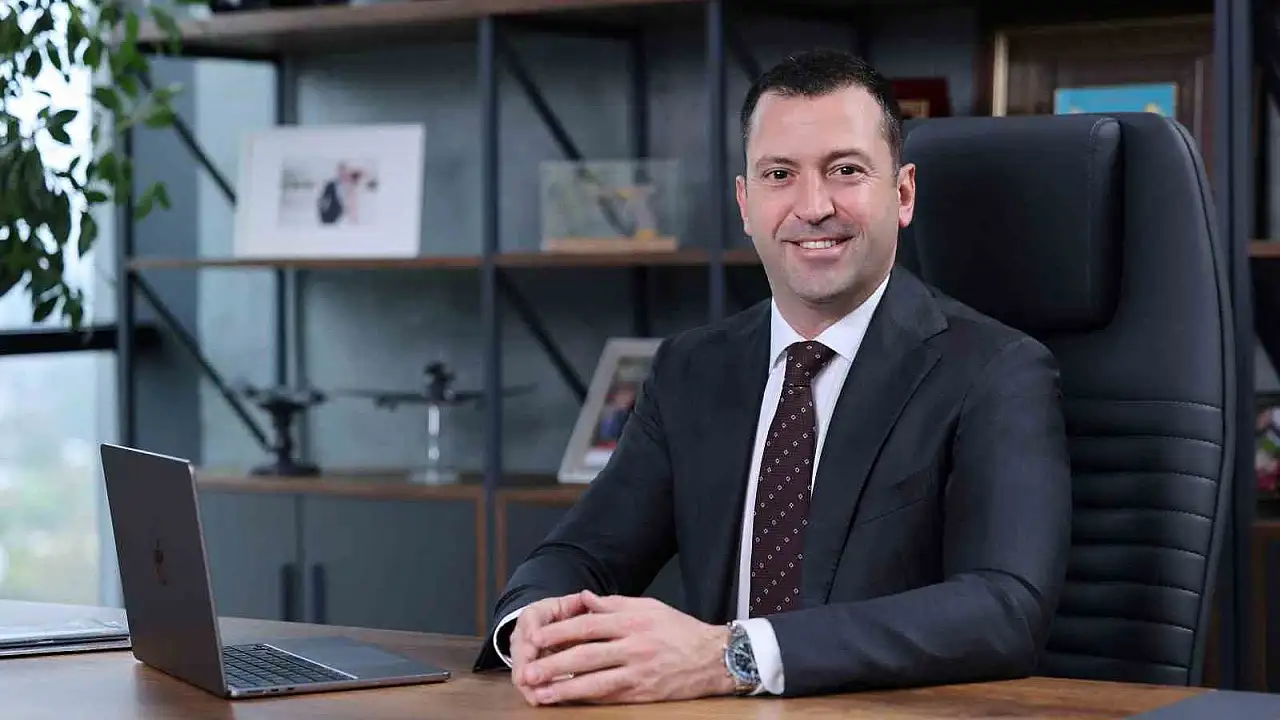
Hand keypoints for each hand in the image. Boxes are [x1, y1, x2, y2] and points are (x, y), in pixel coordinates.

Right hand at [508, 593, 592, 704]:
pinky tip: (538, 699)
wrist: (551, 626)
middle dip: (524, 662)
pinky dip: (531, 691)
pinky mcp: (525, 670)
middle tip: (529, 674)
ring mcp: (521, 653)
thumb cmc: (566, 616)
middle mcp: (523, 634)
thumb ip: (581, 603)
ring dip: (526, 681)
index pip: (530, 619)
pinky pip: (525, 682)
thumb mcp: (572, 605)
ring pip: (520, 667)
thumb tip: (587, 597)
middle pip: (520, 648)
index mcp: (535, 613)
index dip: (532, 629)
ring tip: (534, 693)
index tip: (534, 639)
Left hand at [515, 590, 735, 705]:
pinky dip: (586, 699)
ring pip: (595, 682)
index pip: (588, 625)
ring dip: (564, 689)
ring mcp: (638, 673)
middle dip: (553, 664)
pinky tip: (567, 701)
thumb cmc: (680, 630)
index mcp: (633, 621)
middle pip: (586, 655)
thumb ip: (614, 603)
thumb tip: (583, 598)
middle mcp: (634, 647)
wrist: (713, 658)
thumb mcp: (649, 606)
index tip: (536, 638)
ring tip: (540, 693)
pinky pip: (609, 696)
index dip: (559, 632)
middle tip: (527, 671)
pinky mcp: (642, 693)